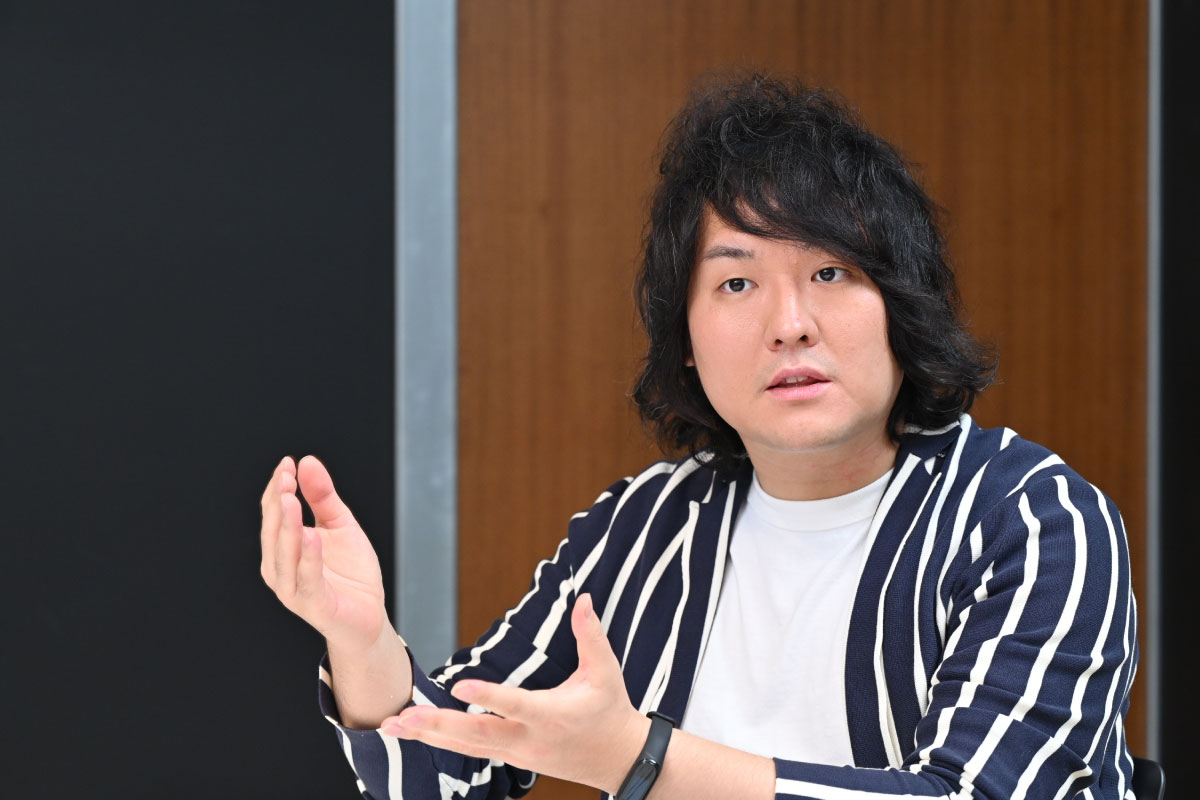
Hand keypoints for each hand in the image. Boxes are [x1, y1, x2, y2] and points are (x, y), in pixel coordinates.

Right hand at [260, 455, 387, 653]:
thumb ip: (323, 497)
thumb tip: (307, 461)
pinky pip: (308, 582)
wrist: (368, 613)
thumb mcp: (340, 525)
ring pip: (284, 557)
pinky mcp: (315, 606)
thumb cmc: (349, 571)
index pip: (273, 514)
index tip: (287, 462)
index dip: (278, 488)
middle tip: (286, 477)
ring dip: (287, 528)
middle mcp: (280, 569)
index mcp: (282, 548)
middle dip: (278, 504)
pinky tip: (312, 536)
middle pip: (274, 532)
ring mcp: (294, 590)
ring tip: (291, 500)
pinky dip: (308, 559)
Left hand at [380, 594, 649, 793]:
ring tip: (392, 724)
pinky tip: (414, 733)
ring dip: (428, 736)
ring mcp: (517, 752)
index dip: (488, 695)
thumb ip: (590, 634)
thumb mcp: (605, 671)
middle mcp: (529, 739)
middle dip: (438, 726)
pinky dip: (440, 742)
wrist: (618, 760)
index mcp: (552, 715)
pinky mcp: (510, 757)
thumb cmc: (611, 710)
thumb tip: (584, 598)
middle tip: (404, 716)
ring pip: (466, 747)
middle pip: (477, 734)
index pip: (515, 705)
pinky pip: (469, 751)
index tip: (459, 686)